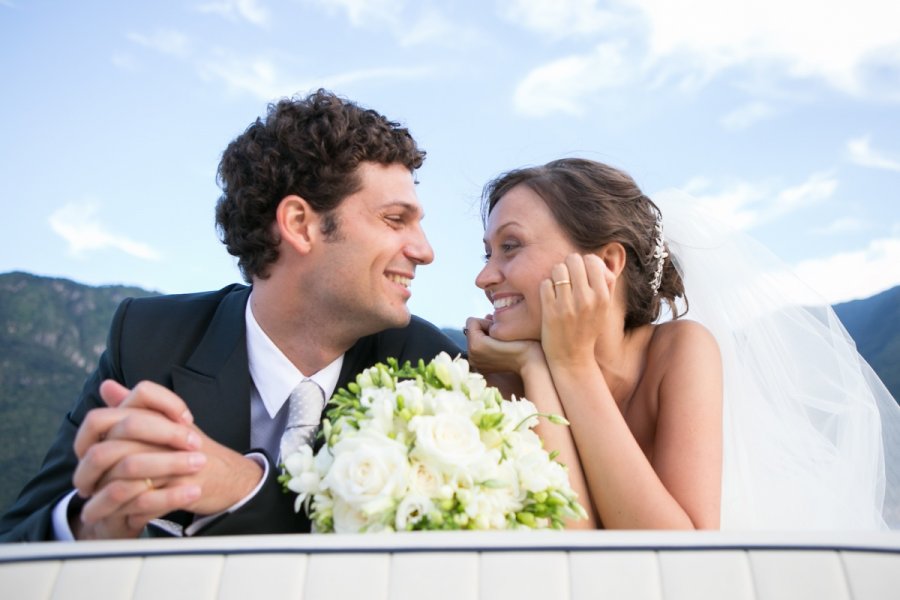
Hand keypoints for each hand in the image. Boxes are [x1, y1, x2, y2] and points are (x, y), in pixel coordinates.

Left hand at [71, 380, 262, 538]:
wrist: (229, 475)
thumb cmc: (193, 450)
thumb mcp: (164, 423)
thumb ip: (134, 405)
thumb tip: (107, 387)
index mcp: (156, 417)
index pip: (109, 421)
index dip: (91, 442)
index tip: (86, 458)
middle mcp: (163, 435)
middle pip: (113, 450)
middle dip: (93, 474)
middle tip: (85, 488)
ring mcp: (173, 460)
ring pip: (125, 477)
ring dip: (106, 498)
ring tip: (96, 508)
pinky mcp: (182, 484)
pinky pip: (145, 499)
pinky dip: (130, 511)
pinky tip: (123, 516)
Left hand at [465, 316, 543, 375]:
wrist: (529, 362)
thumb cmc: (520, 342)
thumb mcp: (502, 326)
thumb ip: (488, 320)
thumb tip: (485, 317)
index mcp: (474, 345)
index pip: (472, 321)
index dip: (487, 322)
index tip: (498, 330)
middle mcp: (472, 356)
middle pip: (472, 331)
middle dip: (484, 330)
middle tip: (500, 336)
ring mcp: (476, 363)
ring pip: (475, 339)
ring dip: (485, 337)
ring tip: (500, 342)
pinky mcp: (481, 366)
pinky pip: (479, 349)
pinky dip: (486, 346)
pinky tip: (498, 349)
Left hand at [540, 253, 616, 368]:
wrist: (572, 357)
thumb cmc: (588, 329)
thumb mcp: (604, 309)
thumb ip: (606, 285)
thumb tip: (600, 262)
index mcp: (602, 297)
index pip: (591, 260)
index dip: (584, 262)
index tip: (580, 271)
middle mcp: (586, 300)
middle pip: (573, 260)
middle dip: (568, 265)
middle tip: (567, 277)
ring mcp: (567, 305)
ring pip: (558, 269)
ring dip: (556, 275)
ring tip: (558, 286)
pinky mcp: (550, 311)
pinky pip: (545, 283)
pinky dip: (546, 286)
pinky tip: (550, 296)